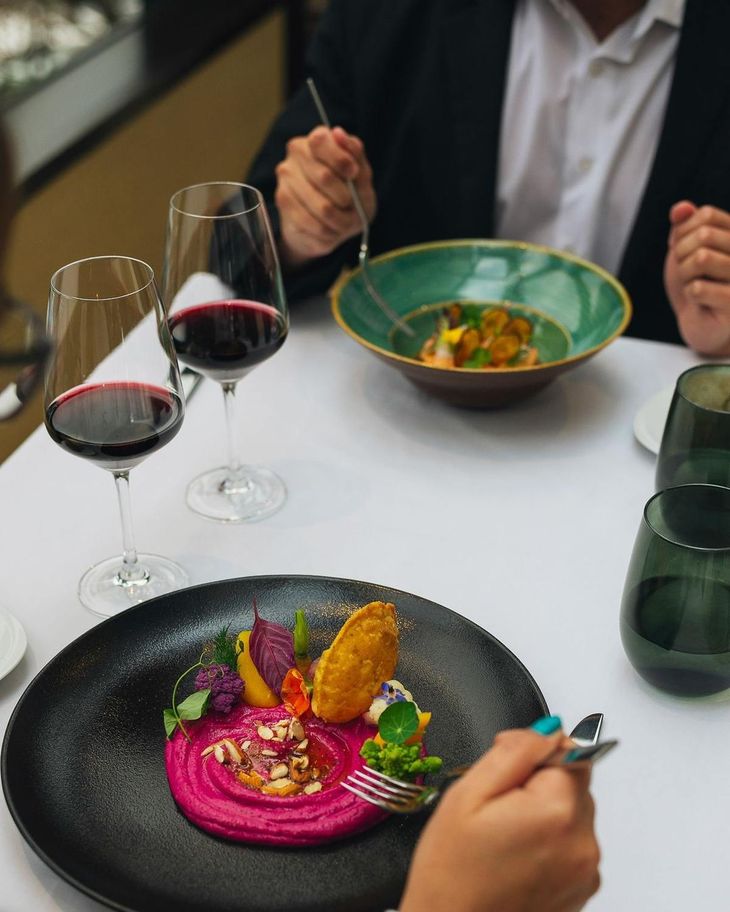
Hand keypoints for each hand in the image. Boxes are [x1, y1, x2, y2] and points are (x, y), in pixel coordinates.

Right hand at [274, 125, 375, 268]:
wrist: (330, 225)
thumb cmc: (349, 194)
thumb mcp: (361, 176)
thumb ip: (355, 155)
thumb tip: (338, 133)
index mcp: (317, 140)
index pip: (321, 141)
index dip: (341, 160)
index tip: (353, 173)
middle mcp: (296, 155)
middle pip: (324, 177)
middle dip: (345, 196)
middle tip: (350, 203)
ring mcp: (286, 179)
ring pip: (322, 206)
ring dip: (340, 219)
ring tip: (344, 220)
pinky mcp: (283, 203)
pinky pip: (313, 224)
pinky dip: (329, 231)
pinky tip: (331, 228)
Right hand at [399, 727, 599, 911]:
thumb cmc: (450, 872)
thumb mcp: (468, 793)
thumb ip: (515, 751)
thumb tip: (549, 729)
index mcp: (557, 811)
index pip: (570, 752)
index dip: (532, 756)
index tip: (505, 775)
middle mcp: (583, 843)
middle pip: (573, 782)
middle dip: (538, 784)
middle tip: (495, 810)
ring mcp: (585, 871)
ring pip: (572, 812)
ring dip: (545, 813)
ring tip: (503, 838)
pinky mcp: (582, 891)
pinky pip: (572, 844)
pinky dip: (549, 842)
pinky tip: (515, 858)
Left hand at [664, 201, 729, 354]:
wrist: (703, 323)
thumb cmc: (696, 283)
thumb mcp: (685, 250)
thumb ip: (683, 226)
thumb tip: (680, 208)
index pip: (707, 215)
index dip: (684, 232)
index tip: (683, 251)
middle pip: (705, 235)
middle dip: (683, 254)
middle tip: (687, 272)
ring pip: (701, 258)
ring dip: (685, 274)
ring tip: (693, 285)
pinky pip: (698, 287)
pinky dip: (689, 293)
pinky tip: (700, 301)